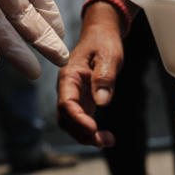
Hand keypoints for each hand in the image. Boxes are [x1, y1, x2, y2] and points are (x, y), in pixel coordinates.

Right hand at [56, 5, 123, 146]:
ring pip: (71, 123)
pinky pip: (80, 120)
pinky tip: (104, 137)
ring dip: (86, 136)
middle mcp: (67, 88)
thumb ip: (105, 77)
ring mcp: (73, 95)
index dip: (77, 119)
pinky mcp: (81, 100)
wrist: (101, 34)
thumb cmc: (104, 42)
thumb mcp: (109, 55)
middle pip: (66, 118)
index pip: (66, 103)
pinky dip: (90, 131)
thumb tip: (101, 101)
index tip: (93, 128)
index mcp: (69, 75)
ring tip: (108, 140)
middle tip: (104, 140)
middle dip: (82, 132)